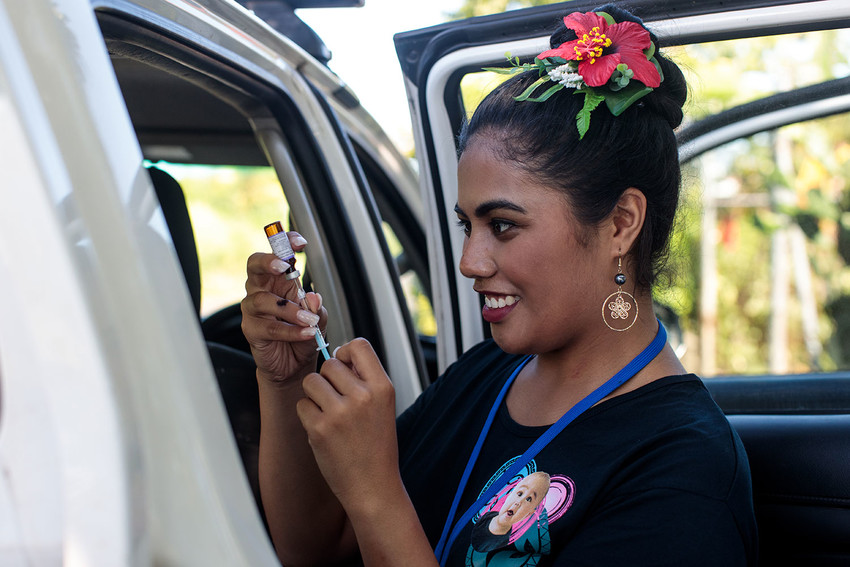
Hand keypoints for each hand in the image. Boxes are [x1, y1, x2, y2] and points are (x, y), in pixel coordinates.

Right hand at [241, 232, 326, 383]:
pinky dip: (290, 331)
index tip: (300, 243)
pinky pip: (268, 327)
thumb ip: (316, 307)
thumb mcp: (317, 318)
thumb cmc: (303, 335)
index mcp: (279, 281)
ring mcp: (253, 310)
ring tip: (309, 320)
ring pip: (263, 300)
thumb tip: (313, 296)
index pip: (277, 254)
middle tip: (285, 267)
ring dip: (289, 310)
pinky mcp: (251, 330)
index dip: (285, 243)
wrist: (293, 366)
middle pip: (254, 265)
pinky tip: (305, 333)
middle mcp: (262, 290)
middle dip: (268, 262)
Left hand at [296, 338, 399, 511]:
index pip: (359, 345)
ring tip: (328, 414)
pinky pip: (302, 405)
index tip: (344, 366)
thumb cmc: (376, 446)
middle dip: (327, 379)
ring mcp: (340, 412)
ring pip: (311, 382)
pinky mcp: (320, 428)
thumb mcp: (383, 406)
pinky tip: (323, 430)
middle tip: (336, 400)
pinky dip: (308, 416)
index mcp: (382, 388)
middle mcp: (362, 396)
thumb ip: (364, 378)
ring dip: (314, 395)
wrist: (373, 486)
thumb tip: (338, 354)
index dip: (345, 352)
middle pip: (329, 364)